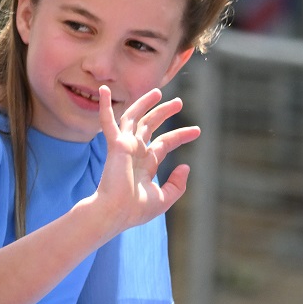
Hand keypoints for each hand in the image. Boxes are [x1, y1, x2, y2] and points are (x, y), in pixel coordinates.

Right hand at [94, 86, 200, 231]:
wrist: (115, 212)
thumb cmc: (136, 210)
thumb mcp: (164, 198)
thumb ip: (177, 184)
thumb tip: (185, 166)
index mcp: (145, 164)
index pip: (164, 143)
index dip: (181, 135)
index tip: (197, 130)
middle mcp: (134, 152)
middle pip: (150, 126)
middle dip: (163, 113)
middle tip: (178, 102)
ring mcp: (124, 146)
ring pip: (133, 118)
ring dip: (144, 103)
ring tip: (158, 92)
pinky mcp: (115, 145)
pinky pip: (108, 122)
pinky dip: (105, 106)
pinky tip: (104, 90)